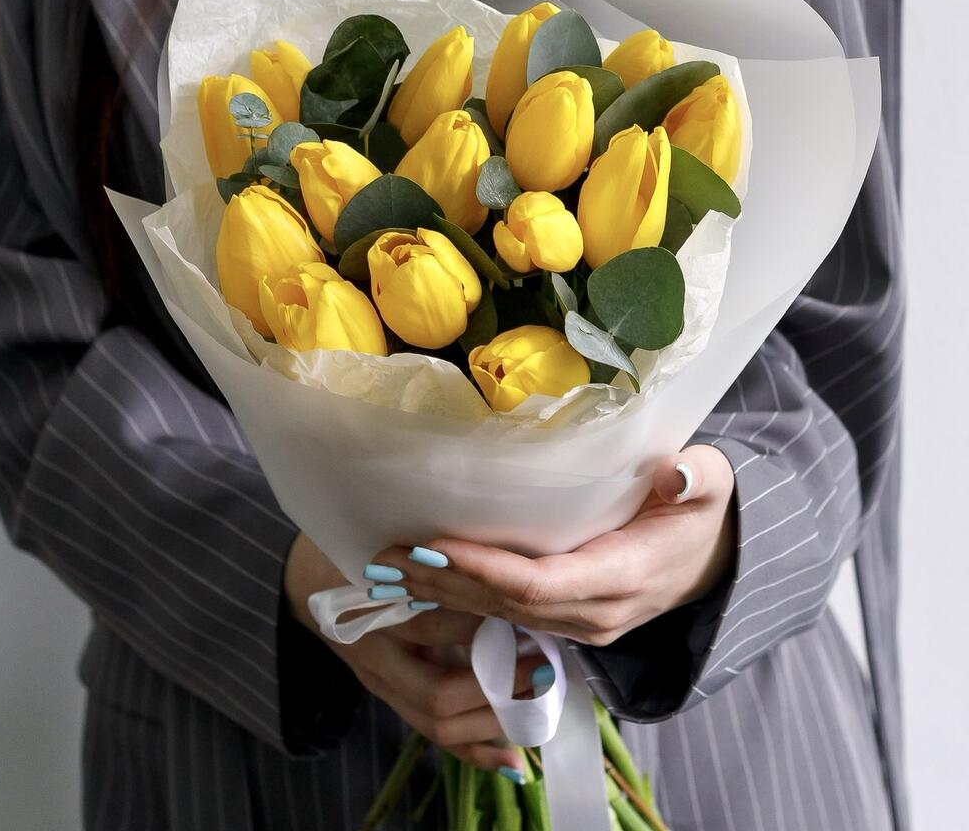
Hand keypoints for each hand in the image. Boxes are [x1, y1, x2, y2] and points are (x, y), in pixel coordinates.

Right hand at [283, 532, 540, 770]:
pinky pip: (433, 735)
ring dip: (492, 718)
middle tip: (541, 665)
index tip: (523, 615)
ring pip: (436, 723)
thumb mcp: (383, 551)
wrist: (310, 580)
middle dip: (495, 684)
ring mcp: (380, 684)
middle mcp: (374, 657)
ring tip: (535, 700)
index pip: (429, 628)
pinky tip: (511, 758)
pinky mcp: (390, 699)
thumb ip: (430, 563)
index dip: (479, 626)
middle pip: (436, 693)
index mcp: (371, 612)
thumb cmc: (353, 553)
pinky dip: (474, 750)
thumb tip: (493, 568)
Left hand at [370, 445, 735, 647]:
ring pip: (501, 618)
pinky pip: (508, 619)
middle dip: (445, 583)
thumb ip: (698, 478)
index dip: (484, 570)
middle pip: (506, 606)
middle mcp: (596, 613)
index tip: (433, 545)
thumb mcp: (711, 487)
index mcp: (624, 575)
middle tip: (386, 558)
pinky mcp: (567, 623)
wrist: (710, 564)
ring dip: (444, 595)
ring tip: (388, 571)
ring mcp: (581, 626)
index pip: (540, 584)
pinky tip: (422, 585)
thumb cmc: (700, 515)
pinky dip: (463, 602)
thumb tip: (677, 472)